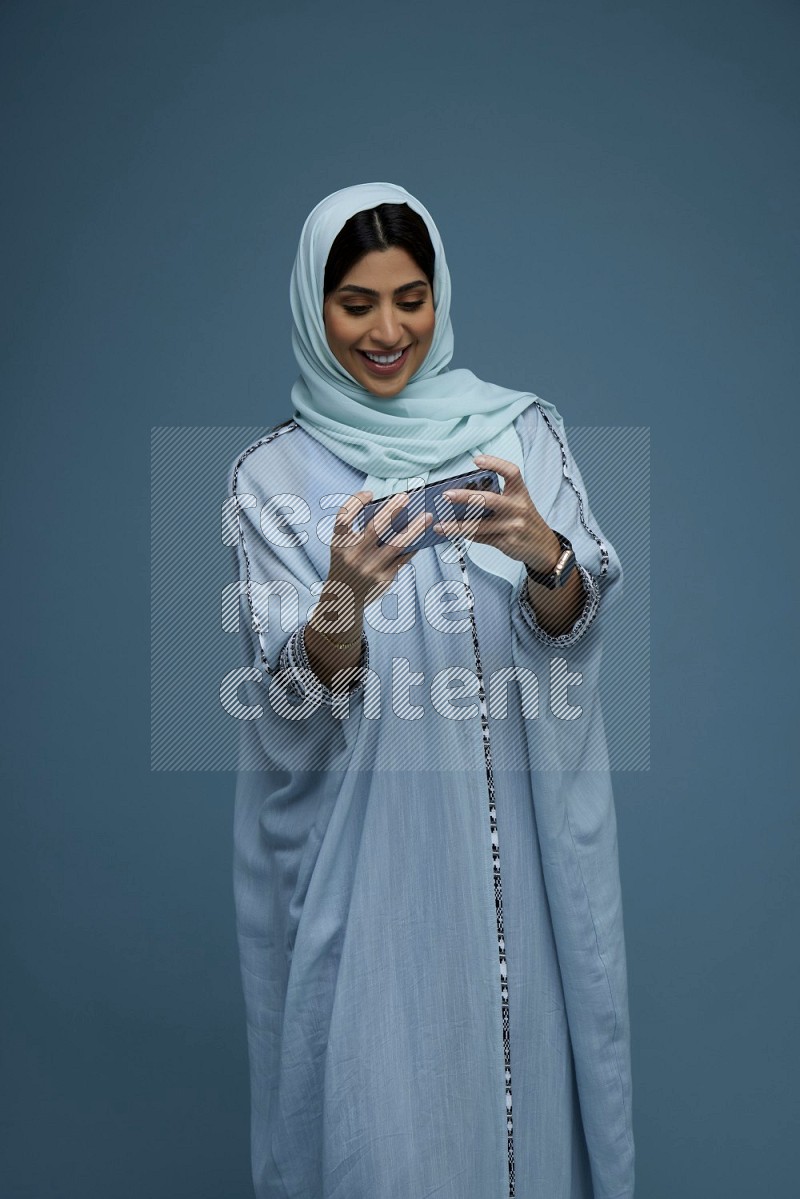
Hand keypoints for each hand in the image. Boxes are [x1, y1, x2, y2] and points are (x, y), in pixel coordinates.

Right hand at [325, 488, 432, 614]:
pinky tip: (424, 536)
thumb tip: (393, 510)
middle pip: (374, 528)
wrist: (344, 598)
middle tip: (406, 497)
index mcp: (339, 544)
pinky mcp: (383, 579)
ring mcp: (369, 569)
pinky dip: (414, 545)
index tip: (370, 493)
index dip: (356, 501)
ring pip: (397, 545)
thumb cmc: (347, 563)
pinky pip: (404, 558)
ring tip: (427, 516)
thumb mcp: (343, 547)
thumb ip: (358, 529)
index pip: (344, 517)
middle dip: (392, 510)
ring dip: (415, 529)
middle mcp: (352, 556)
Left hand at [432, 453, 560, 571]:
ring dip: (456, 526)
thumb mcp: (518, 504)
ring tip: (440, 526)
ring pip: (479, 525)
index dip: (495, 463)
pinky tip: (452, 533)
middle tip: (446, 495)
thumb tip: (464, 494)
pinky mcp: (506, 542)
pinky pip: (481, 537)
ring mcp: (512, 526)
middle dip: (465, 497)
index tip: (477, 460)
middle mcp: (517, 508)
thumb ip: (498, 497)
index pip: (511, 472)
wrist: (543, 546)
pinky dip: (465, 535)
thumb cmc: (525, 521)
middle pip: (489, 499)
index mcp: (521, 493)